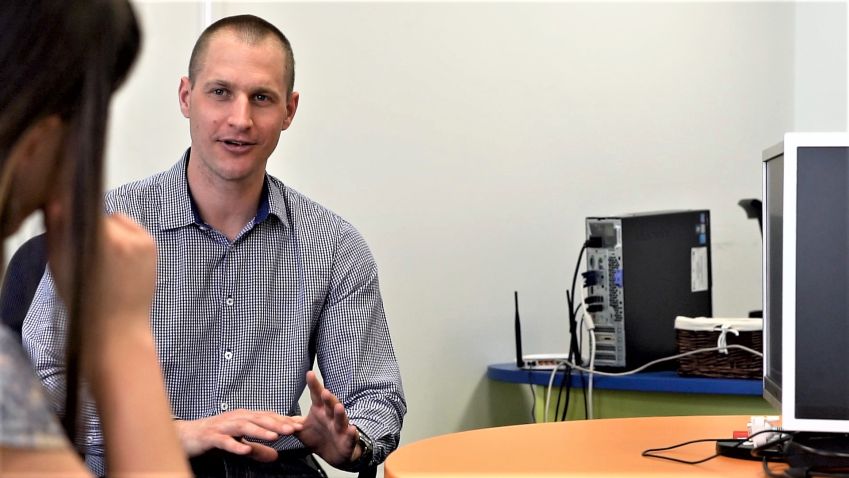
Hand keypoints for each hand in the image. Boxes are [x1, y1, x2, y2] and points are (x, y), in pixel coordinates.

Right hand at [175, 410, 303, 461]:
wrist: (185, 436)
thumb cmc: (213, 437)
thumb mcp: (239, 444)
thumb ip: (257, 449)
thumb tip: (276, 456)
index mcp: (243, 417)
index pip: (267, 417)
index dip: (283, 421)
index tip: (300, 425)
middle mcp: (235, 418)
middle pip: (259, 419)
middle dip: (277, 423)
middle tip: (293, 429)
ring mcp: (222, 426)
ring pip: (244, 426)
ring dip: (260, 431)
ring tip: (275, 436)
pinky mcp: (210, 437)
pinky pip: (224, 441)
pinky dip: (235, 445)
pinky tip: (245, 449)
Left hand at [296, 371, 360, 466]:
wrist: (334, 454)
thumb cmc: (319, 438)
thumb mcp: (302, 430)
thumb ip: (290, 422)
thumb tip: (273, 416)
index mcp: (320, 411)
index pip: (316, 395)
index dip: (314, 385)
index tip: (309, 374)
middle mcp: (331, 416)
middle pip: (330, 405)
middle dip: (328, 399)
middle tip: (325, 392)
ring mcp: (340, 428)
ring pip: (341, 419)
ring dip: (340, 413)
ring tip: (339, 407)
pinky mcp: (347, 440)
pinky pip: (350, 437)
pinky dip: (352, 434)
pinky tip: (352, 430)